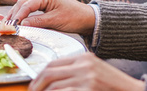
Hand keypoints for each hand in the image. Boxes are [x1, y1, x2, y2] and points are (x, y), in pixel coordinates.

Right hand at [6, 0, 94, 34]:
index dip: (17, 16)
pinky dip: (21, 2)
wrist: (88, 17)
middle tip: (4, 25)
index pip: (27, 5)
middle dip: (13, 14)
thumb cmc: (74, 18)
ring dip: (16, 11)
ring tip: (6, 20)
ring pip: (25, 3)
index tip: (11, 26)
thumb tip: (22, 24)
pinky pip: (31, 2)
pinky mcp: (46, 2)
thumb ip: (38, 22)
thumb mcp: (55, 21)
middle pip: (23, 3)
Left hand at [28, 53, 144, 90]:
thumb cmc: (112, 86)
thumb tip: (51, 81)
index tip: (34, 84)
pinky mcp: (88, 89)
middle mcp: (84, 65)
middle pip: (49, 73)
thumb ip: (75, 72)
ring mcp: (86, 78)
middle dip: (36, 85)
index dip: (39, 75)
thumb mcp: (93, 72)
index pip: (53, 63)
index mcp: (84, 58)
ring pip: (54, 86)